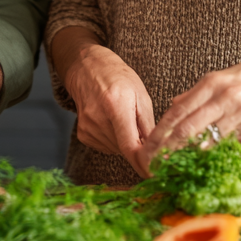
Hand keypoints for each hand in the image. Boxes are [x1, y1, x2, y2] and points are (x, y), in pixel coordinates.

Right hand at [61, 41, 154, 176]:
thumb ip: (149, 126)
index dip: (144, 163)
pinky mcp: (83, 134)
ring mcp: (87, 127)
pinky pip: (106, 147)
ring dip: (126, 142)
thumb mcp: (142, 95)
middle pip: (125, 150)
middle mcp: (98, 118)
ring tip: (123, 118)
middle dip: (138, 146)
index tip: (155, 172)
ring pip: (116, 150)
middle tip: (140, 127)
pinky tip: (112, 122)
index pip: (130, 146)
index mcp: (116, 105)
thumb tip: (158, 151)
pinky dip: (114, 140)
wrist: (88, 69)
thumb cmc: (119, 78)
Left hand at [137, 55, 240, 174]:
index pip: (178, 111)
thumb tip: (173, 105)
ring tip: (174, 170)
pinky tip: (206, 164)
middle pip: (188, 128)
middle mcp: (224, 98)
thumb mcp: (225, 76)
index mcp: (212, 83)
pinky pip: (232, 146)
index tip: (147, 148)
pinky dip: (217, 155)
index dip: (160, 132)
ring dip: (189, 157)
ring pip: (208, 141)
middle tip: (153, 165)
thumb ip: (198, 93)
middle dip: (167, 149)